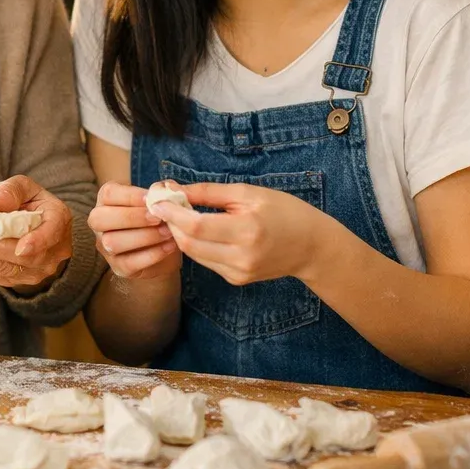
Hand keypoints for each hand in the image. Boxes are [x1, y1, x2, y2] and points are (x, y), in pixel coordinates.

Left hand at [0, 175, 72, 290]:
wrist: (36, 228)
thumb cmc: (29, 203)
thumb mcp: (25, 188)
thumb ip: (12, 190)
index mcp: (59, 221)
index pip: (52, 233)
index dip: (37, 242)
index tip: (20, 247)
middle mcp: (55, 250)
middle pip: (26, 257)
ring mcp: (40, 269)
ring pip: (10, 270)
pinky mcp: (23, 280)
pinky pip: (1, 277)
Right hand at [88, 181, 180, 280]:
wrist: (162, 248)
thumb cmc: (156, 218)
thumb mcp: (158, 201)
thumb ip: (161, 192)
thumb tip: (166, 189)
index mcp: (106, 200)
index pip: (109, 194)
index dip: (130, 195)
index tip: (151, 198)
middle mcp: (99, 223)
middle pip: (101, 218)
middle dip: (132, 217)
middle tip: (158, 217)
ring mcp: (105, 247)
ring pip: (112, 242)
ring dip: (144, 237)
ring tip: (167, 232)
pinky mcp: (118, 267)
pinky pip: (129, 263)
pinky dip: (152, 254)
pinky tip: (169, 246)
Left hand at [148, 182, 341, 285]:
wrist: (311, 246)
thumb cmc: (284, 211)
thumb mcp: (248, 193)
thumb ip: (209, 193)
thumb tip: (174, 189)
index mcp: (247, 230)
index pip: (196, 226)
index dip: (172, 213)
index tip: (157, 199)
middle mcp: (241, 256)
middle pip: (189, 243)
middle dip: (171, 223)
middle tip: (164, 205)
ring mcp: (239, 272)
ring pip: (194, 254)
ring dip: (181, 234)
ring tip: (179, 214)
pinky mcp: (237, 279)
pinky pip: (206, 261)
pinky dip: (197, 245)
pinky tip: (199, 230)